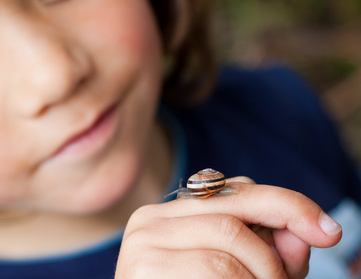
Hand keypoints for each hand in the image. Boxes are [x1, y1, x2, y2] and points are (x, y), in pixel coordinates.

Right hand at [115, 178, 341, 278]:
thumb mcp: (239, 273)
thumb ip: (271, 251)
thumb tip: (308, 231)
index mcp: (171, 213)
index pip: (235, 191)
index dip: (287, 204)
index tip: (328, 231)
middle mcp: (150, 220)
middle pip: (232, 218)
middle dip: (271, 255)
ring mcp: (141, 244)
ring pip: (227, 246)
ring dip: (260, 276)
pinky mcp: (144, 271)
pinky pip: (214, 269)